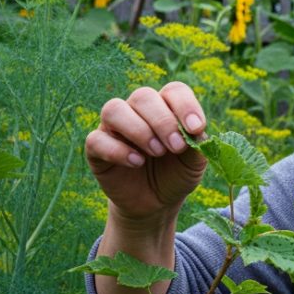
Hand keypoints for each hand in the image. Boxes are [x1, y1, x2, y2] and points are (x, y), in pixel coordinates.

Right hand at [85, 82, 207, 220]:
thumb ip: (197, 145)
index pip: (173, 91)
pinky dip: (117, 150)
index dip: (185, 105)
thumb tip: (196, 132)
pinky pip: (96, 139)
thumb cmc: (176, 174)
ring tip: (157, 152)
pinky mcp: (96, 148)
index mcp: (165, 107)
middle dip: (163, 121)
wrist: (156, 203)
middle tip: (176, 146)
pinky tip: (137, 163)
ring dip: (138, 130)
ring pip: (114, 110)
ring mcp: (113, 128)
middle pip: (143, 96)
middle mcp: (137, 111)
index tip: (196, 128)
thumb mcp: (193, 163)